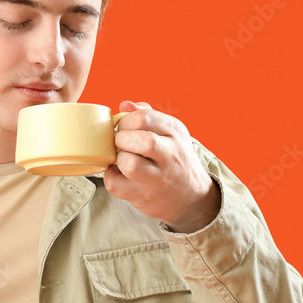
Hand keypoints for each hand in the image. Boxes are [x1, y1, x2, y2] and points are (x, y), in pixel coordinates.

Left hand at [103, 101, 220, 233]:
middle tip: (121, 143)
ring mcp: (158, 178)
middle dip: (122, 138)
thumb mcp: (169, 133)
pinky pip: (116, 184)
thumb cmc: (173, 158)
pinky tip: (119, 174)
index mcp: (175, 132)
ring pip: (129, 164)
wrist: (191, 196)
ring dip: (118, 159)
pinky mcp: (144, 196)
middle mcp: (170, 154)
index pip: (144, 117)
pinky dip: (111, 177)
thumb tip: (124, 105)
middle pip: (142, 140)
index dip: (126, 121)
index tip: (124, 128)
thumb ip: (147, 115)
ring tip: (121, 159)